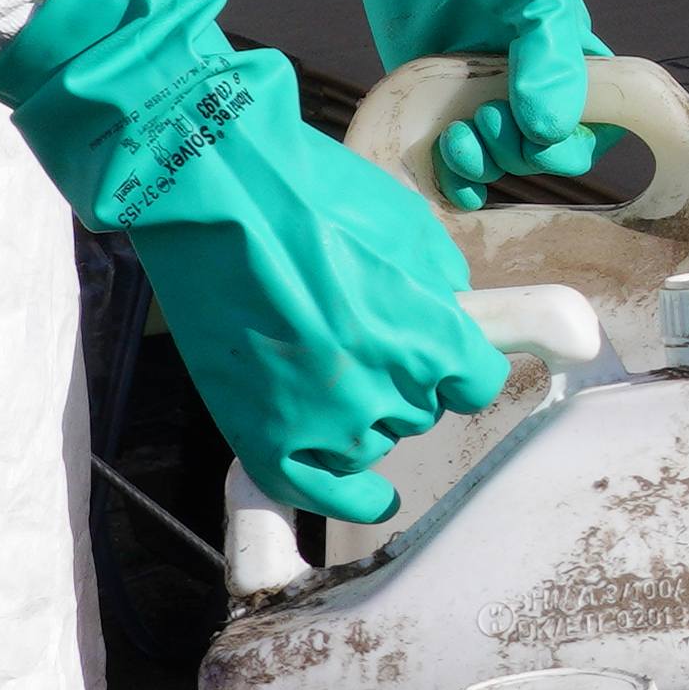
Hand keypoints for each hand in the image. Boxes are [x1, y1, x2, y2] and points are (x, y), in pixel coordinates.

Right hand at [0, 0, 502, 519]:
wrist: (213, 191)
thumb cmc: (308, 193)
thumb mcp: (406, 225)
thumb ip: (439, 282)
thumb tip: (447, 310)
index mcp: (426, 334)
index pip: (475, 382)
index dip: (461, 363)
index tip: (449, 354)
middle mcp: (380, 387)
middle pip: (420, 408)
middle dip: (403, 373)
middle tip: (359, 327)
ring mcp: (319, 418)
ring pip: (371, 442)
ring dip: (363, 410)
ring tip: (329, 360)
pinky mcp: (261, 434)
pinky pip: (315, 490)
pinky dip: (348, 498)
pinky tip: (373, 497)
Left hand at [220, 0, 614, 198]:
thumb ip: (550, 61)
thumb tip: (550, 130)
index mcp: (569, 52)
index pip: (592, 125)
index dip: (570, 143)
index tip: (539, 133)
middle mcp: (526, 75)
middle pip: (541, 149)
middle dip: (519, 152)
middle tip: (484, 124)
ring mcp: (475, 85)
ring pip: (495, 158)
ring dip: (483, 164)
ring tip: (458, 138)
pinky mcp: (427, 87)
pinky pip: (446, 154)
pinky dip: (451, 177)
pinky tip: (446, 176)